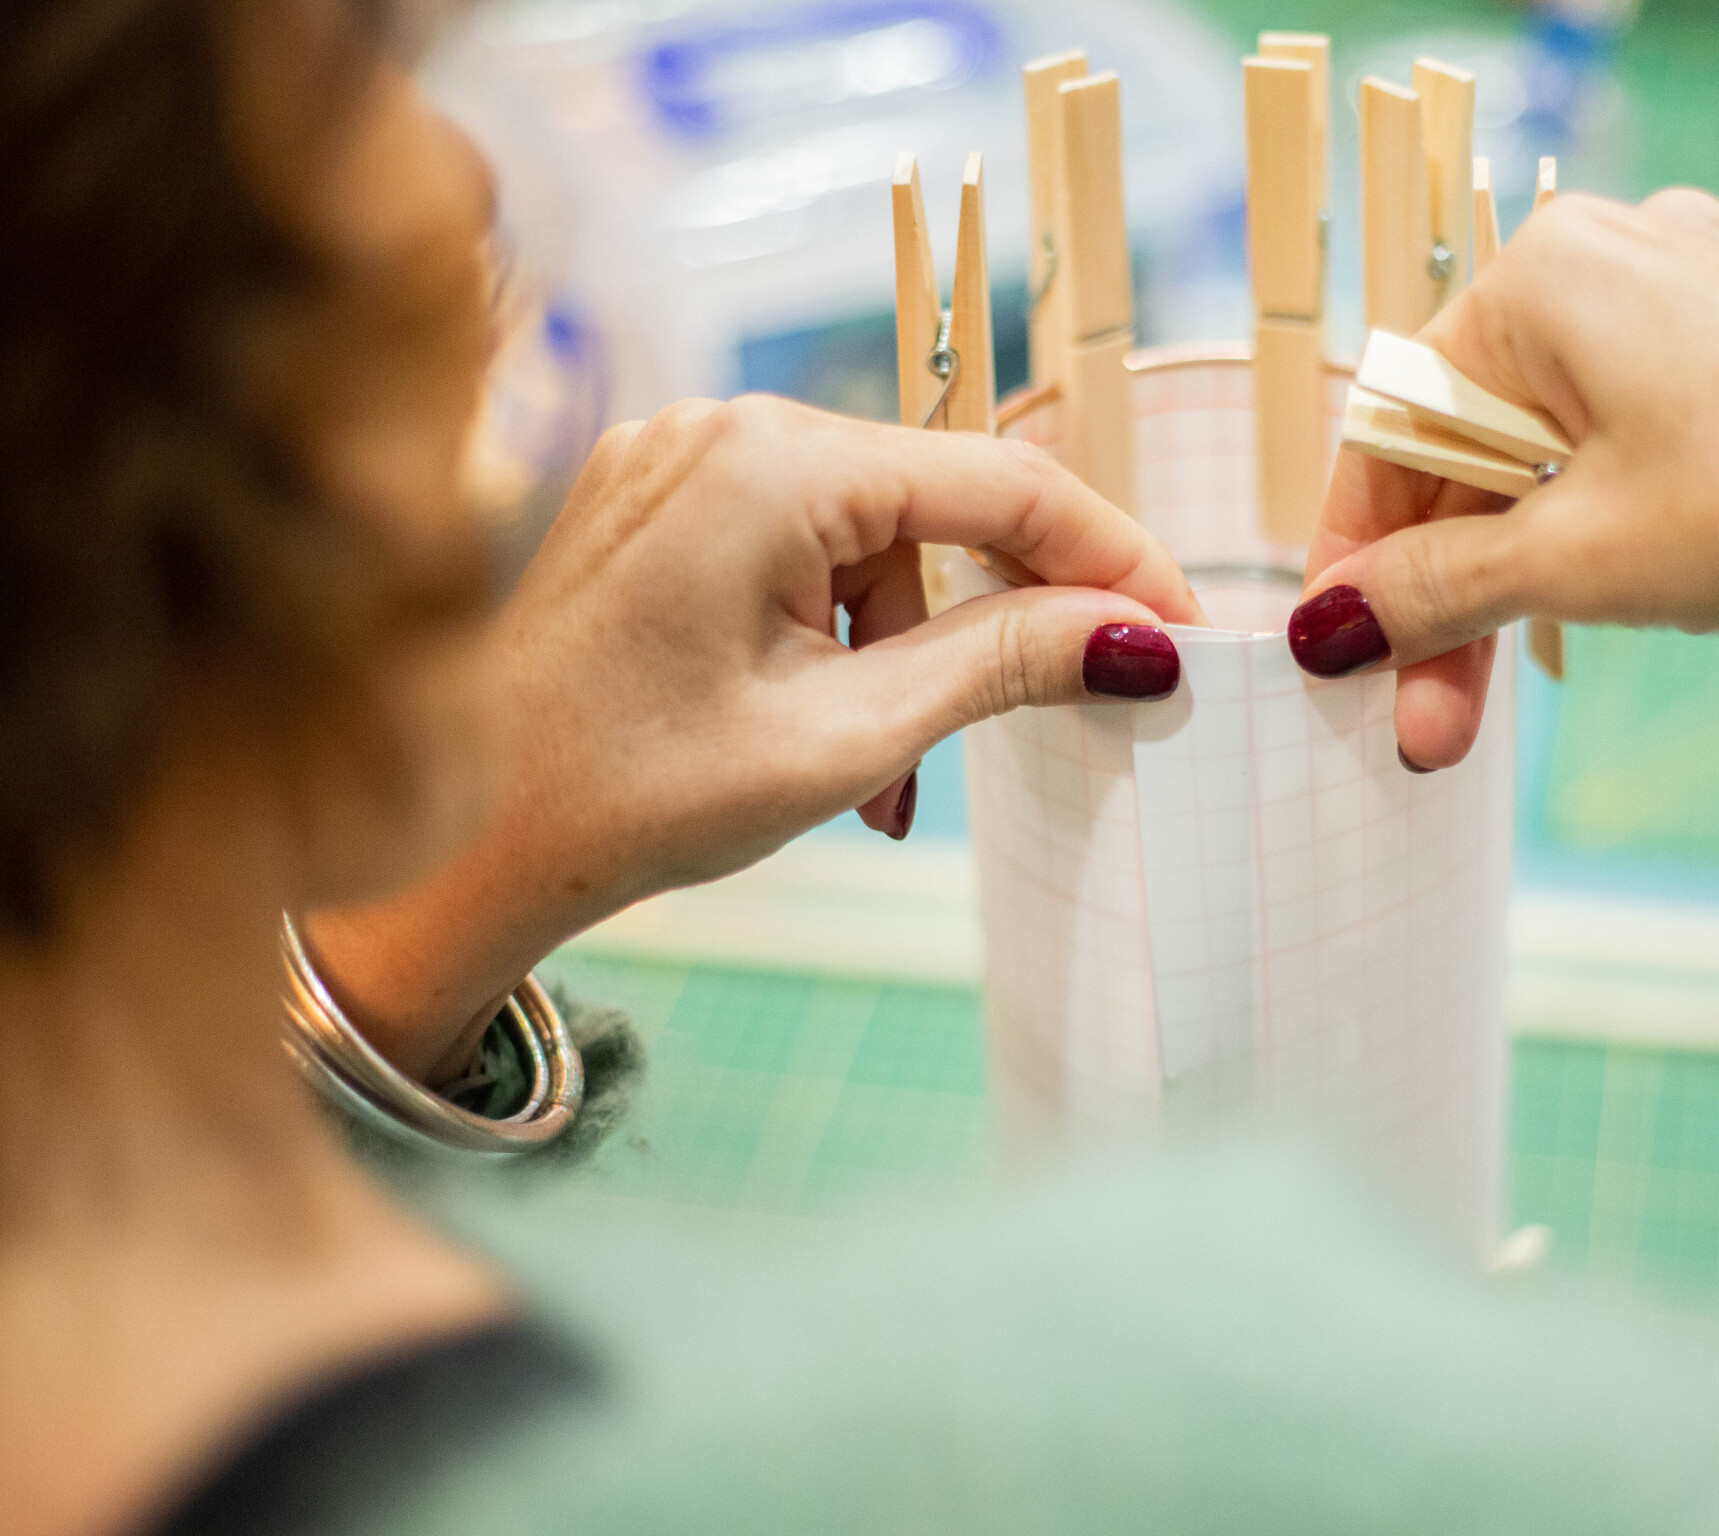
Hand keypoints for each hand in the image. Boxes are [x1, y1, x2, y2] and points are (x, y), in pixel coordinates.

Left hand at [307, 395, 1203, 1080]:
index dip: (1111, 556)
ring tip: (889, 781)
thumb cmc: (631, 796)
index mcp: (769, 462)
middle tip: (1070, 703)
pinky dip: (841, 630)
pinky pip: (798, 543)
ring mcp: (677, 455)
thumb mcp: (846, 737)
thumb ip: (1004, 663)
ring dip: (911, 644)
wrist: (454, 845)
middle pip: (935, 500)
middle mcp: (721, 426)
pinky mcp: (652, 501)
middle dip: (1000, 613)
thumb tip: (1139, 637)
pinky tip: (829, 728)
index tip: (1184, 628)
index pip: (1000, 482)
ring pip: (870, 532)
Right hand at [1292, 188, 1718, 767]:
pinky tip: (1596, 612)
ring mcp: (1706, 289)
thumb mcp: (1575, 562)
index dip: (1355, 554)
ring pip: (1558, 446)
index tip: (1336, 653)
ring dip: (1517, 578)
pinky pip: (1637, 436)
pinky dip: (1599, 528)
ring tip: (1493, 702)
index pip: (1399, 420)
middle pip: (1479, 441)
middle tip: (1424, 722)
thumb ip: (1433, 590)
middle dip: (1445, 596)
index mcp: (1547, 269)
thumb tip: (1330, 628)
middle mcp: (1622, 251)